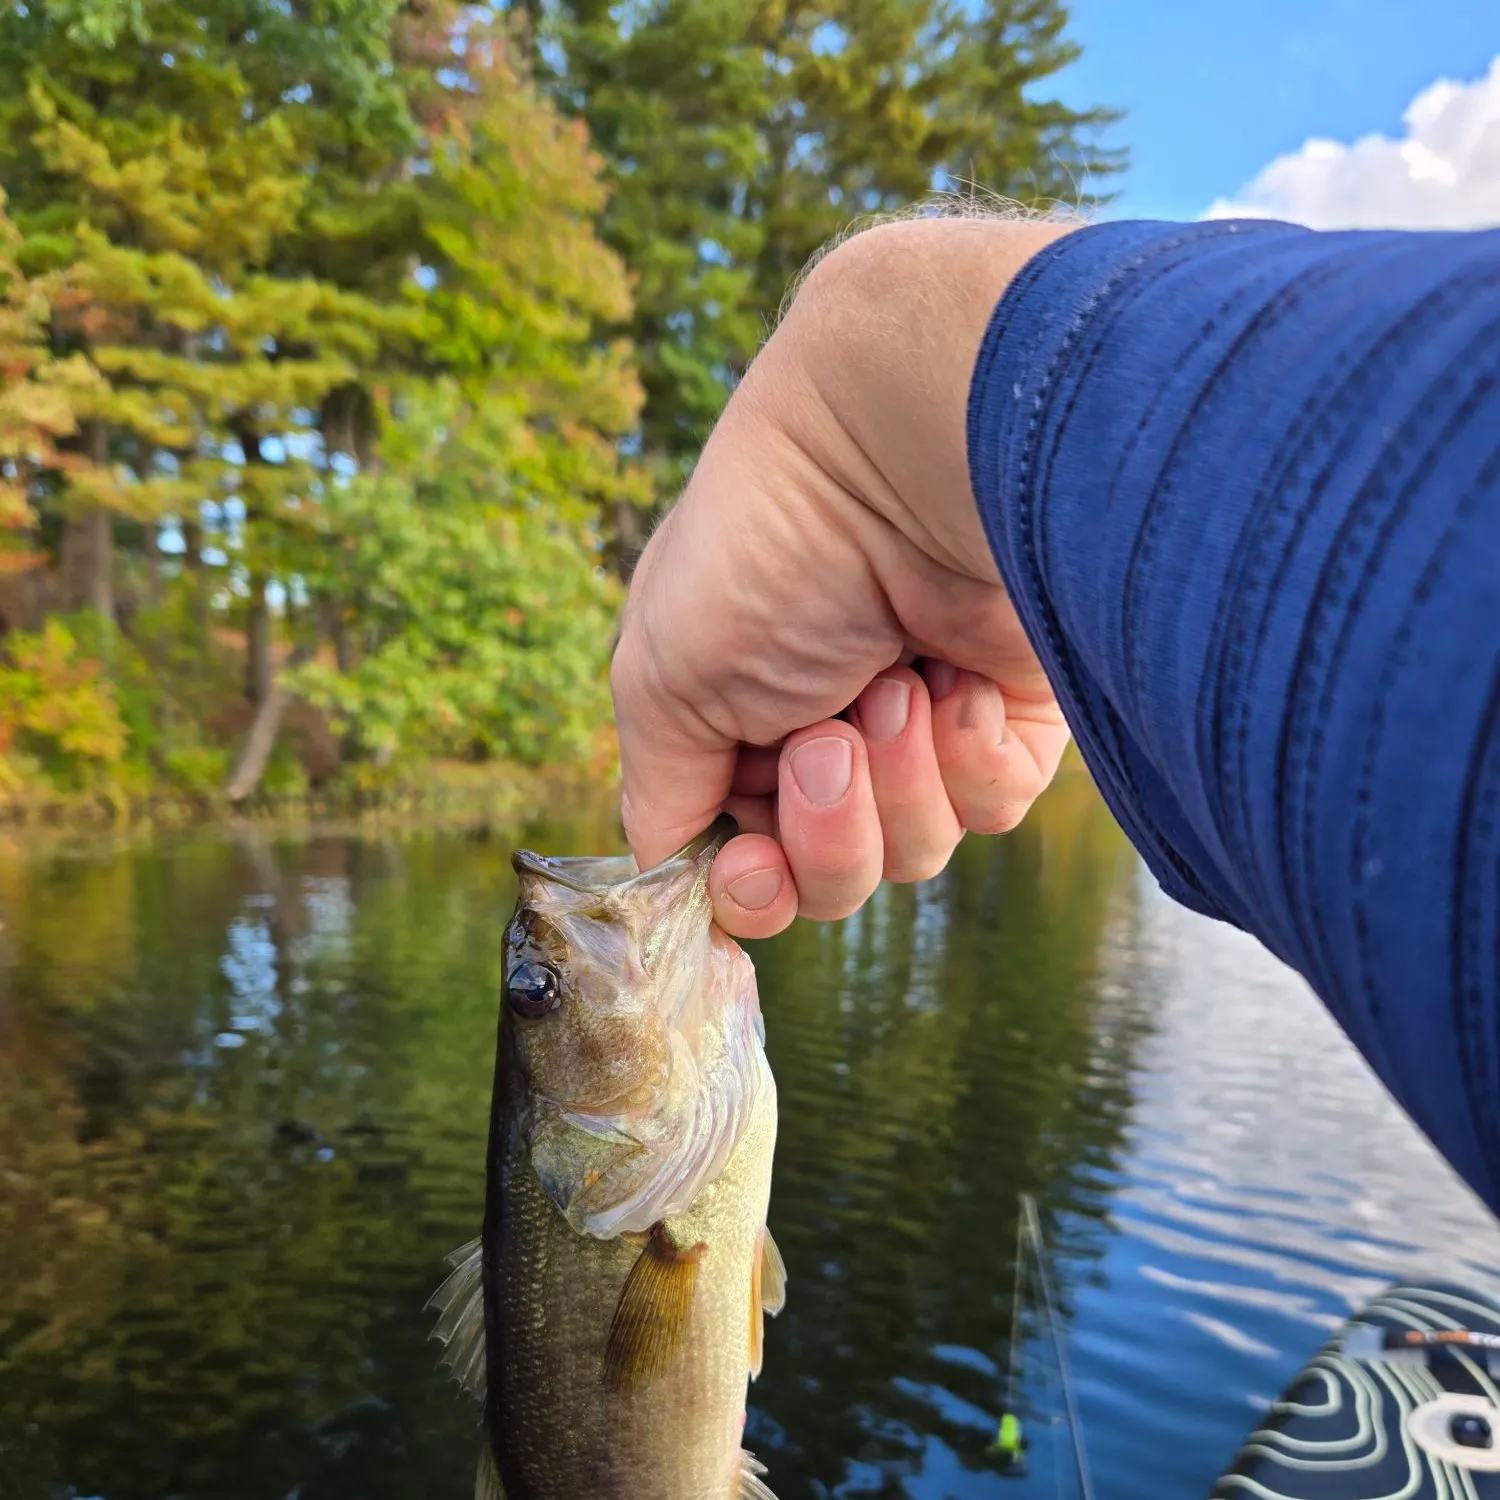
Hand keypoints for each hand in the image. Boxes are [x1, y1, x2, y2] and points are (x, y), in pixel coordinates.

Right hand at [610, 215, 1075, 937]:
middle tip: (828, 737)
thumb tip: (675, 877)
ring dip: (896, 780)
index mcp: (742, 729)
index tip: (750, 866)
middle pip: (833, 880)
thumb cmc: (759, 550)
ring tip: (895, 682)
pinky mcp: (1011, 719)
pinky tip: (954, 680)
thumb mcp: (661, 674)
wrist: (894, 454)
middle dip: (827, 828)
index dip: (751, 889)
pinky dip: (968, 757)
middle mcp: (833, 738)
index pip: (749, 867)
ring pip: (916, 855)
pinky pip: (995, 810)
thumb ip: (657, 796)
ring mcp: (925, 732)